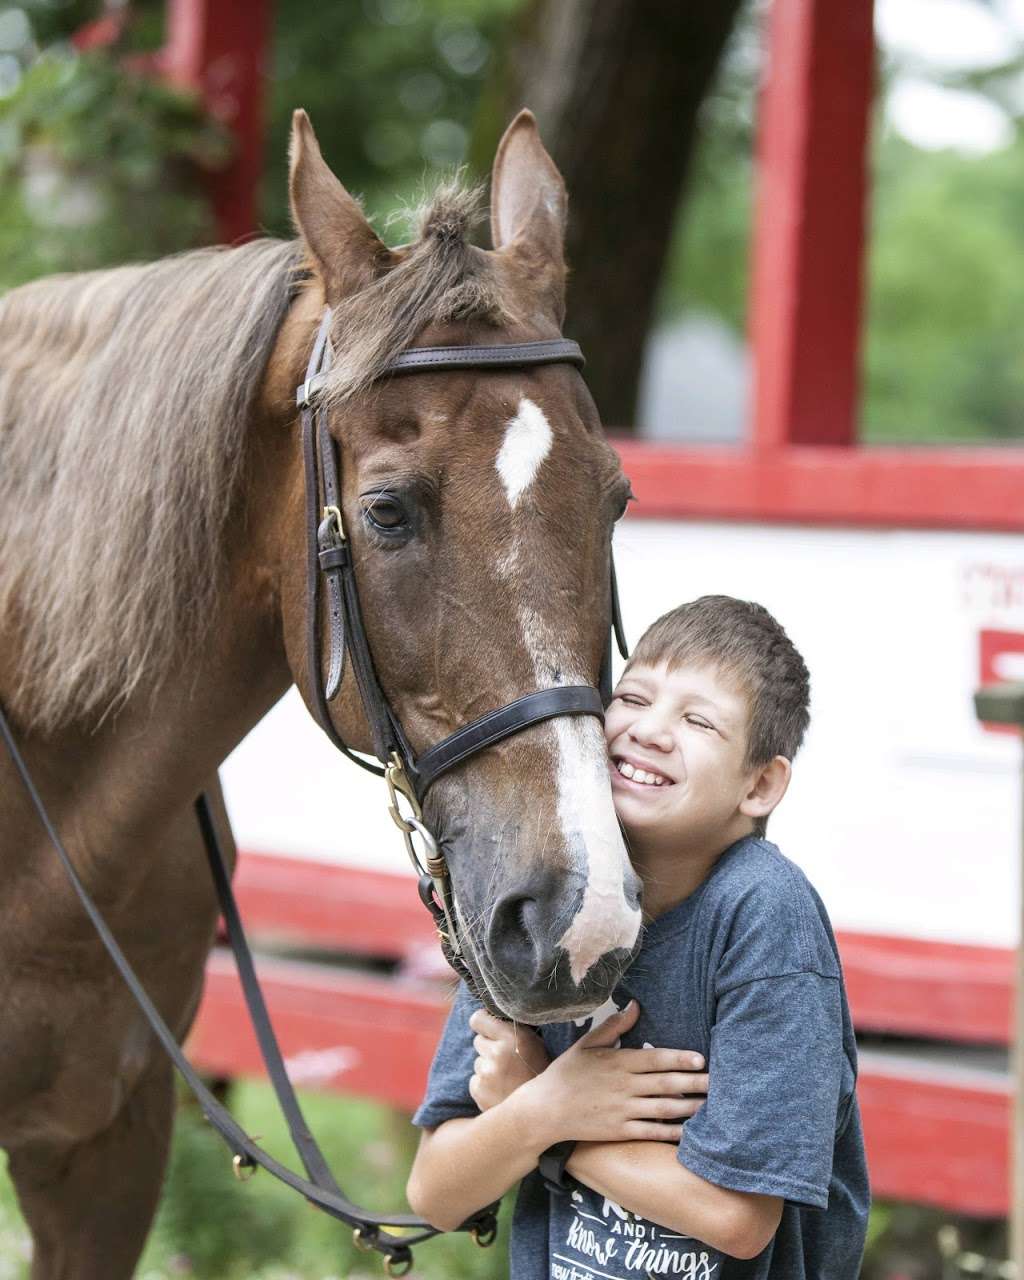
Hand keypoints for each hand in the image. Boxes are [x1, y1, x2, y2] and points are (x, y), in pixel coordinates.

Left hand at [469, 1009, 550, 1110]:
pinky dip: (484, 1085)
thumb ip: (512, 1029)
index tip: (489, 1028)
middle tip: (508, 1060)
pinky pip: (474, 1080)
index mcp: (513, 1036)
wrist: (543, 1112)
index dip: (483, 1023)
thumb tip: (490, 1016)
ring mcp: (486, 1073)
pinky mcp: (478, 1090)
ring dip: (488, 1067)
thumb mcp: (534, 1043)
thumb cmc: (541, 1073)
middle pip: (478, 1041)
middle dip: (489, 1047)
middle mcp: (497, 1053)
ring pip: (478, 1062)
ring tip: (508, 1078)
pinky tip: (501, 1091)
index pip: (478, 1019)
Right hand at [517, 1000, 708, 1147]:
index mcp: (618, 1062)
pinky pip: (652, 1132)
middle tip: (719, 1083)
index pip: (656, 1059)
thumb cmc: (566, 1073)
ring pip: (664, 1109)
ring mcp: (623, 1111)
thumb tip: (635, 1006)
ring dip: (689, 1107)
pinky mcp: (620, 1132)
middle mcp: (624, 1086)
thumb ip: (614, 1026)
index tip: (702, 1059)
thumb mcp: (587, 1044)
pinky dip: (672, 1132)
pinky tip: (689, 1131)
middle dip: (694, 1083)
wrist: (545, 1110)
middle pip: (666, 1084)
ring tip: (712, 1105)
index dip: (680, 1059)